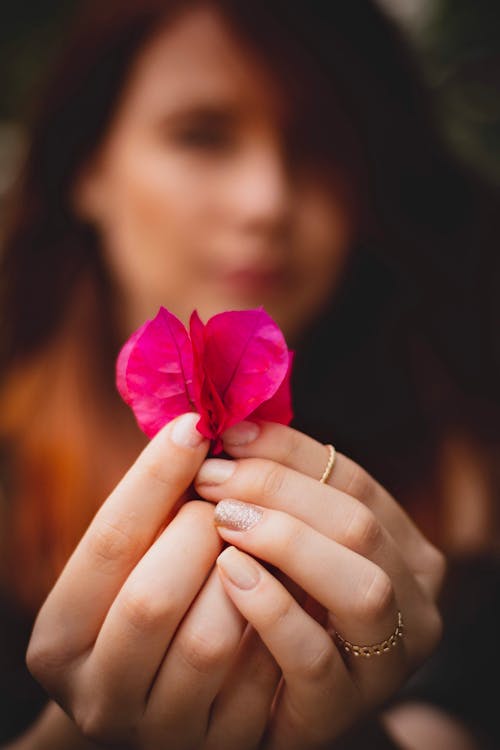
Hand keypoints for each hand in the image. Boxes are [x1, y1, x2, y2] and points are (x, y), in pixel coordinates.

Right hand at [26, 413, 279, 749]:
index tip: (193, 426)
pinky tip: (277, 591)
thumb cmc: (151, 603)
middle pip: (153, 597)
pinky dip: (278, 618)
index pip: (108, 544)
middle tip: (220, 507)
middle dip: (198, 533)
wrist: (169, 700)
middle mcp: (98, 696)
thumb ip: (149, 511)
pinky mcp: (224, 749)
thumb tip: (193, 428)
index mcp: (59, 640)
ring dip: (243, 575)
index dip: (153, 478)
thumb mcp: (131, 565)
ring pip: (210, 638)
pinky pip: (263, 674)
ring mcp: (160, 732)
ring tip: (248, 548)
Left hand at [195, 421, 444, 748]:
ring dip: (286, 540)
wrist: (269, 705)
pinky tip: (228, 574)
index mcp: (403, 550)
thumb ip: (279, 495)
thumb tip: (234, 427)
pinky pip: (315, 655)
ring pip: (361, 586)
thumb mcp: (289, 546)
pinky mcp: (341, 710)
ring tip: (223, 520)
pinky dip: (270, 607)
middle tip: (212, 478)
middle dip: (279, 489)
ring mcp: (387, 661)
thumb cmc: (277, 606)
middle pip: (358, 524)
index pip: (354, 481)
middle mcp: (413, 602)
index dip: (291, 451)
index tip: (231, 434)